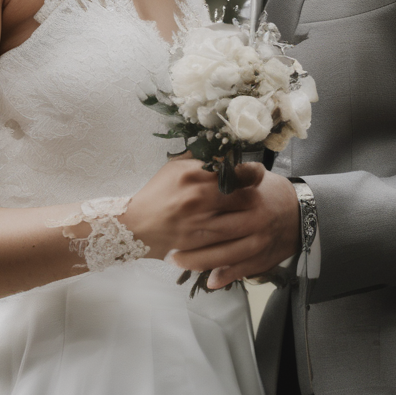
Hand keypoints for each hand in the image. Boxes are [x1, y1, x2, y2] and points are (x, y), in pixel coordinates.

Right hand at [125, 157, 265, 261]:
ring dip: (250, 217)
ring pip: (241, 221)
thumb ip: (200, 158)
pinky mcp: (200, 243)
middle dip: (254, 196)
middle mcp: (198, 197)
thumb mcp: (175, 166)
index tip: (258, 173)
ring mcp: (200, 222)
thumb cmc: (158, 193)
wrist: (137, 225)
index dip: (252, 172)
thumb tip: (225, 152)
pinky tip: (242, 231)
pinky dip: (240, 236)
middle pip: (244, 196)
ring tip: (252, 214)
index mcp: (193, 173)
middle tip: (256, 195)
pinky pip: (230, 240)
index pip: (234, 170)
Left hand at [166, 166, 300, 288]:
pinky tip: (208, 280)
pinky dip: (224, 276)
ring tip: (175, 261)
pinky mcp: (263, 258)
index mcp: (249, 194)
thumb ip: (229, 171)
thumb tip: (203, 162)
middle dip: (189, 240)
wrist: (300, 213)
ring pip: (225, 255)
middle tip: (165, 243)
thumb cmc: (267, 192)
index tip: (170, 213)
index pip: (217, 202)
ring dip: (198, 261)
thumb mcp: (251, 174)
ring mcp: (259, 241)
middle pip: (216, 232)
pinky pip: (240, 270)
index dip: (192, 210)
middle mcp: (255, 218)